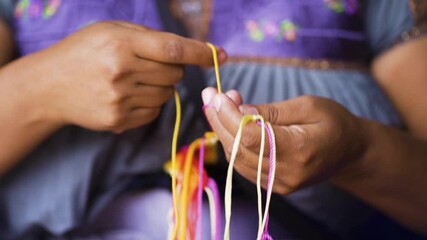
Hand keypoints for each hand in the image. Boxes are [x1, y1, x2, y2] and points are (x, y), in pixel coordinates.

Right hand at [14, 21, 225, 132]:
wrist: (48, 86)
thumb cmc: (83, 52)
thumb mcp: (110, 30)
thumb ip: (148, 37)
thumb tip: (187, 51)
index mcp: (121, 44)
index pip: (173, 49)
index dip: (201, 52)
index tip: (221, 54)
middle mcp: (122, 72)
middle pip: (175, 74)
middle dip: (173, 69)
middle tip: (151, 65)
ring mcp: (120, 100)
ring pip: (166, 95)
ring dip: (160, 87)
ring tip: (134, 80)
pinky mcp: (118, 121)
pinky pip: (154, 112)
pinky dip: (149, 103)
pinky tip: (127, 95)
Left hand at [202, 87, 367, 193]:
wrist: (349, 151)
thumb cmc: (334, 122)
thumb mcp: (308, 106)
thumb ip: (272, 111)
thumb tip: (239, 110)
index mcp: (300, 150)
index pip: (251, 136)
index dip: (228, 116)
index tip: (216, 95)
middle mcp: (286, 173)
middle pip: (238, 148)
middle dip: (219, 119)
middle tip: (211, 95)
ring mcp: (278, 184)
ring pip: (235, 158)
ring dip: (222, 130)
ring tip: (222, 104)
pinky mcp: (272, 185)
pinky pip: (242, 164)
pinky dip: (231, 142)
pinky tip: (230, 122)